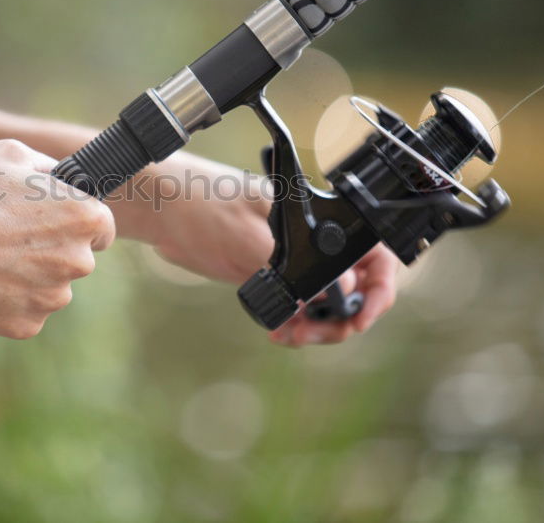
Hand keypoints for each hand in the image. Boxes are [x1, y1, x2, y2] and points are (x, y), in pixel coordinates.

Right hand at [0, 139, 114, 338]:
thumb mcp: (9, 156)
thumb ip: (47, 168)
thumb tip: (59, 178)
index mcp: (84, 217)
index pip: (101, 225)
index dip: (76, 222)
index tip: (56, 222)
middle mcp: (78, 261)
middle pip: (75, 258)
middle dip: (50, 249)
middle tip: (8, 237)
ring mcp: (53, 297)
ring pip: (50, 287)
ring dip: (29, 276)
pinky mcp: (28, 325)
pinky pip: (25, 311)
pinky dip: (7, 301)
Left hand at [110, 152, 397, 344]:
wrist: (165, 212)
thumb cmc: (205, 205)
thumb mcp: (253, 240)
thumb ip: (298, 269)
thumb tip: (341, 295)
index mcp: (321, 218)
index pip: (374, 256)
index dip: (378, 290)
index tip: (360, 318)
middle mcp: (315, 240)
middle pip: (357, 288)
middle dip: (343, 318)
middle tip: (314, 335)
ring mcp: (296, 259)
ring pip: (329, 304)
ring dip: (319, 327)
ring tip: (292, 337)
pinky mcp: (274, 275)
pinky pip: (301, 307)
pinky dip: (297, 325)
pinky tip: (280, 333)